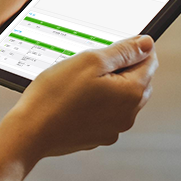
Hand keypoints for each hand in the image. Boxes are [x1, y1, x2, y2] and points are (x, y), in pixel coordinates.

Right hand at [0, 35, 157, 167]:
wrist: (30, 131)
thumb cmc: (57, 94)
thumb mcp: (90, 61)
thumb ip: (123, 51)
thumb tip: (148, 44)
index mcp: (132, 93)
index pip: (149, 61)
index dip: (131, 48)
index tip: (109, 46)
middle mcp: (129, 114)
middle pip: (137, 80)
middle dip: (119, 68)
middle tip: (89, 63)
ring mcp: (114, 129)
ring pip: (120, 98)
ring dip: (107, 85)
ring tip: (78, 81)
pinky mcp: (98, 137)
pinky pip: (105, 113)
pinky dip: (95, 103)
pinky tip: (73, 99)